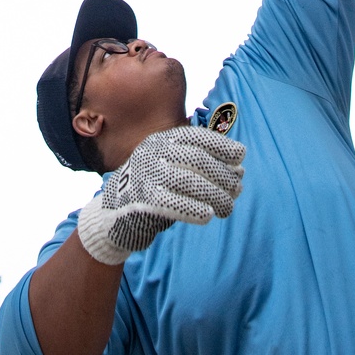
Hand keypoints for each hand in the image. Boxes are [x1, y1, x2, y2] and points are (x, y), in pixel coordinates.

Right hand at [77, 126, 244, 264]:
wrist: (113, 217)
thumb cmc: (152, 191)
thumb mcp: (172, 170)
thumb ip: (201, 168)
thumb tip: (240, 171)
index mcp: (161, 141)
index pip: (195, 137)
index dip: (220, 145)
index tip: (241, 156)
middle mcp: (152, 153)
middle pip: (196, 159)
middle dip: (222, 174)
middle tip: (238, 190)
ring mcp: (145, 175)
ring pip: (188, 181)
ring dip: (214, 195)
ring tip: (227, 208)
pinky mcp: (140, 200)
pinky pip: (172, 202)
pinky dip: (193, 209)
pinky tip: (208, 215)